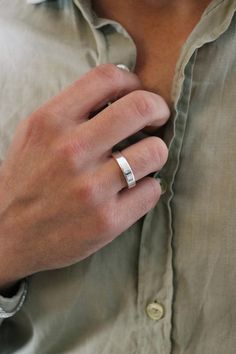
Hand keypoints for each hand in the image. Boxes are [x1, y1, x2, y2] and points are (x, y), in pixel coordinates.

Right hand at [0, 64, 169, 287]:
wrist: (7, 235)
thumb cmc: (25, 181)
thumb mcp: (34, 135)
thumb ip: (71, 111)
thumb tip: (119, 93)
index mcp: (50, 122)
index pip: (106, 77)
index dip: (131, 81)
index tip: (136, 93)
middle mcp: (71, 151)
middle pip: (140, 107)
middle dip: (158, 109)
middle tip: (157, 119)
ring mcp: (91, 188)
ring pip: (155, 152)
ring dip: (156, 152)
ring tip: (144, 160)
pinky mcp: (107, 221)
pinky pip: (152, 190)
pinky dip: (148, 187)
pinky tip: (133, 190)